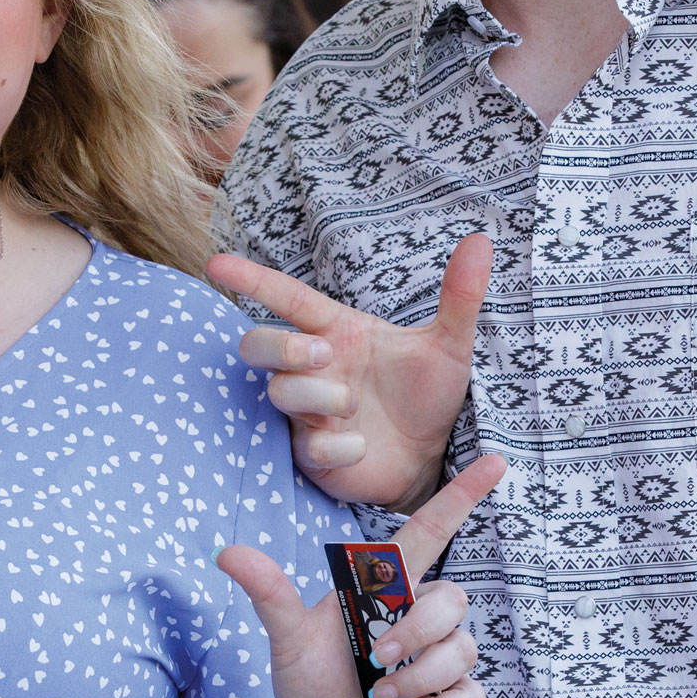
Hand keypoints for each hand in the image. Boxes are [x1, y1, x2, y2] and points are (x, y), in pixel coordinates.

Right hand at [209, 234, 492, 509]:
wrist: (434, 456)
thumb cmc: (428, 395)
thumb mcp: (449, 346)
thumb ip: (459, 297)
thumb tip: (482, 241)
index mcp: (336, 331)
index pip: (286, 298)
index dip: (251, 279)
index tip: (214, 263)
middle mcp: (312, 368)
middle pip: (257, 343)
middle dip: (280, 344)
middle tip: (322, 354)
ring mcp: (307, 413)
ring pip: (280, 392)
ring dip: (317, 396)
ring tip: (353, 404)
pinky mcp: (312, 455)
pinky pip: (308, 445)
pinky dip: (337, 444)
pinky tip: (363, 445)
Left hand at [218, 454, 505, 697]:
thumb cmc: (308, 687)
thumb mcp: (288, 641)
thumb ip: (269, 595)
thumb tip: (226, 553)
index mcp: (388, 588)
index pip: (432, 531)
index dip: (462, 495)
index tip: (495, 460)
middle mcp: (422, 614)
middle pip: (450, 599)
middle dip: (413, 633)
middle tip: (374, 660)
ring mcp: (445, 657)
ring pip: (460, 650)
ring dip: (414, 680)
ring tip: (380, 697)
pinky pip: (467, 696)